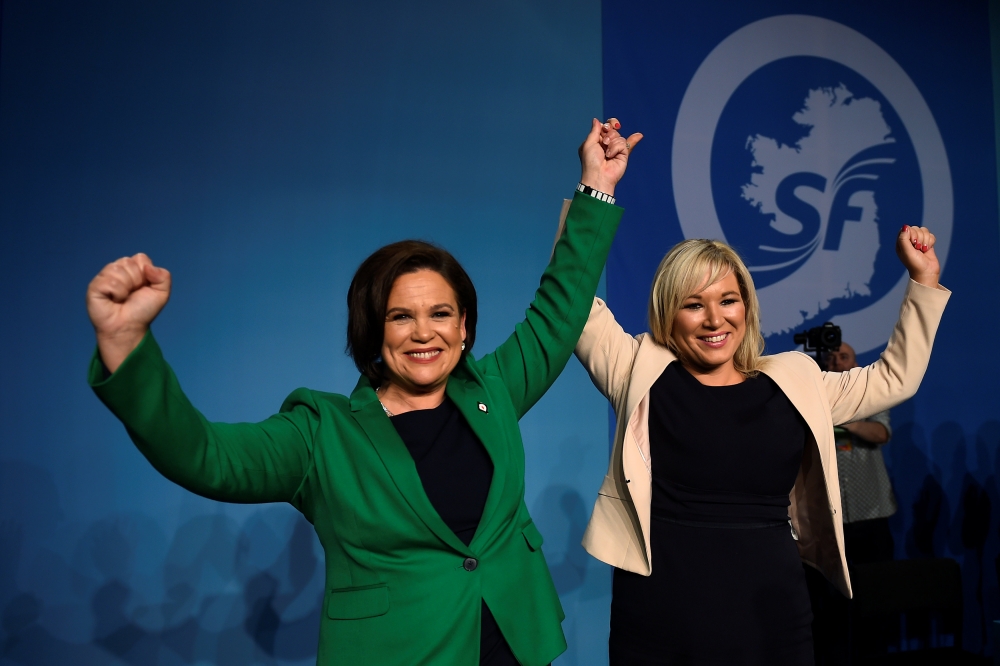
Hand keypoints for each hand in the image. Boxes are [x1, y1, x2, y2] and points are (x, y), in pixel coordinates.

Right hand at [86, 253, 171, 371]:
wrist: (129, 327)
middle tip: (132, 294)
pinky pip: (109, 281)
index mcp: (132, 269)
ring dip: (126, 287)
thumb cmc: (142, 311)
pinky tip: (114, 300)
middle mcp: (117, 270)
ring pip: (118, 270)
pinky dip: (117, 293)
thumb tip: (149, 267)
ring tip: (122, 298)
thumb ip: (164, 276)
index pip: (140, 258)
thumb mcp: (162, 294)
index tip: (143, 287)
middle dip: (136, 280)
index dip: (145, 273)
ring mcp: (104, 277)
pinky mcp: (94, 286)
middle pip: (128, 262)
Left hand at [578, 117, 642, 195]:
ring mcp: (615, 149)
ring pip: (619, 136)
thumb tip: (596, 120)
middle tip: (605, 142)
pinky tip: (632, 140)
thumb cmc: (591, 162)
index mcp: (596, 141)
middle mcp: (606, 144)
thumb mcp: (589, 143)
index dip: (607, 125)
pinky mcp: (623, 154)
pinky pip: (624, 143)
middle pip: (613, 129)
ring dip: (612, 144)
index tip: (605, 128)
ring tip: (607, 155)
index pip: (605, 126)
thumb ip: (594, 130)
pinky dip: (618, 147)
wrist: (598, 176)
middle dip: (610, 133)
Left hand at [895, 225, 939, 288]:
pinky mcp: (927, 243)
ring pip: (924, 230)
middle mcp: (909, 241)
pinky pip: (931, 235)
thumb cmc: (914, 263)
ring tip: (923, 250)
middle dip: (919, 237)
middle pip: (915, 228)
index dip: (911, 233)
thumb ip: (904, 239)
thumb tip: (905, 226)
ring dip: (925, 240)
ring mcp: (919, 242)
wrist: (927, 272)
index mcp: (901, 243)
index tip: (912, 242)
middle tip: (917, 248)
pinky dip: (931, 242)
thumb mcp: (906, 251)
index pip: (905, 229)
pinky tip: (928, 249)